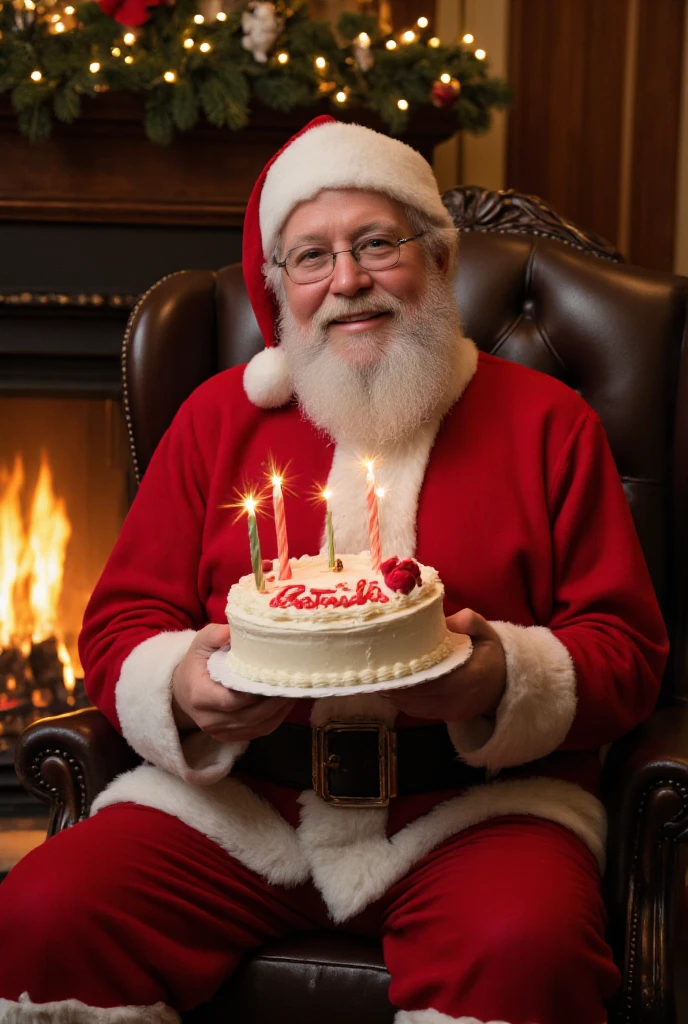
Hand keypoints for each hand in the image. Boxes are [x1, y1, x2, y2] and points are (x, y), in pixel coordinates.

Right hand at [171, 623, 294, 741]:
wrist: (183, 691)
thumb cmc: (196, 664)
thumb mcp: (200, 644)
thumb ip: (215, 635)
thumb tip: (233, 630)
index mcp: (200, 696)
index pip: (233, 700)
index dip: (255, 692)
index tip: (274, 677)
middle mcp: (209, 719)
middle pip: (250, 715)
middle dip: (274, 702)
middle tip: (293, 684)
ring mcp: (220, 732)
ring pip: (259, 726)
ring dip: (280, 711)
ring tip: (295, 691)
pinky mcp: (231, 738)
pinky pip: (260, 731)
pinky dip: (276, 718)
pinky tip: (286, 702)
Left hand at [380, 609, 506, 721]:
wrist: (505, 684)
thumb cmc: (492, 656)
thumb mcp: (486, 632)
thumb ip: (468, 621)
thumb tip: (443, 620)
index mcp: (468, 677)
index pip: (431, 680)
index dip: (407, 674)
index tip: (388, 663)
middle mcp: (455, 699)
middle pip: (416, 695)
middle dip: (394, 683)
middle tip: (373, 669)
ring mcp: (448, 711)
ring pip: (413, 706)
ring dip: (394, 693)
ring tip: (377, 677)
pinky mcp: (443, 717)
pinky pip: (417, 711)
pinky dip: (402, 700)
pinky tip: (390, 688)